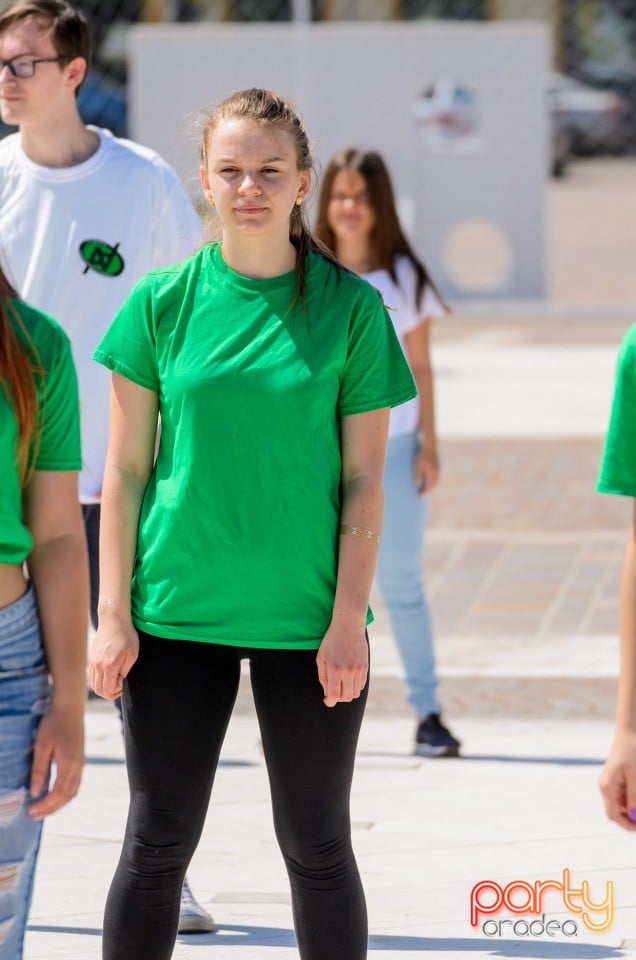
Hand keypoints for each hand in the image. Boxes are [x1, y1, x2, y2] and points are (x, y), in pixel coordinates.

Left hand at [29, 705, 83, 819]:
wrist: (70, 709)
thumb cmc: (53, 724)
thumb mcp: (41, 746)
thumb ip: (39, 770)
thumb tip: (35, 792)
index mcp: (69, 764)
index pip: (57, 793)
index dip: (45, 805)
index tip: (31, 810)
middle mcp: (78, 767)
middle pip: (67, 796)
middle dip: (51, 809)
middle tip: (35, 815)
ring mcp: (81, 764)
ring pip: (73, 792)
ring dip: (59, 804)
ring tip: (44, 810)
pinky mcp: (81, 761)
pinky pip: (75, 784)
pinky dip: (65, 795)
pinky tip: (55, 795)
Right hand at [89, 620, 138, 700]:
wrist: (113, 620)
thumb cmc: (126, 636)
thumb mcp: (132, 654)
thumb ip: (125, 671)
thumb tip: (118, 681)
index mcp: (109, 665)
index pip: (108, 689)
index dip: (116, 691)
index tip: (123, 685)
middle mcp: (98, 665)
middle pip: (98, 689)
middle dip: (109, 693)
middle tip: (119, 688)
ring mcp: (93, 661)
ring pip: (93, 683)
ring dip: (103, 687)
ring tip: (114, 682)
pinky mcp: (91, 657)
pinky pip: (92, 675)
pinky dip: (98, 680)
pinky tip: (107, 675)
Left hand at [316, 622, 367, 707]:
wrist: (349, 626)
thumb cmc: (331, 641)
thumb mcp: (321, 657)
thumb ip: (323, 677)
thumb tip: (327, 693)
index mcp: (335, 669)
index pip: (334, 695)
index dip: (329, 702)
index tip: (327, 701)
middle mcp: (348, 671)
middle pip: (346, 697)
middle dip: (338, 698)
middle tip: (333, 692)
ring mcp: (358, 669)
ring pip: (355, 693)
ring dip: (347, 693)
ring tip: (341, 685)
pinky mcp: (365, 667)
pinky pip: (361, 685)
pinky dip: (355, 686)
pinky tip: (348, 679)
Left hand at [414, 446, 438, 494]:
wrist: (430, 446)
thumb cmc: (422, 455)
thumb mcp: (417, 465)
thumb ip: (418, 475)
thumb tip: (418, 484)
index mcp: (432, 472)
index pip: (429, 486)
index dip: (425, 491)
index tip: (420, 496)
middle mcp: (437, 472)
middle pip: (433, 485)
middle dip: (428, 490)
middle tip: (421, 494)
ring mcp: (438, 469)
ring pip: (435, 481)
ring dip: (430, 486)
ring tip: (423, 489)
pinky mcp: (438, 467)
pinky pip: (436, 477)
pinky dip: (432, 481)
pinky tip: (427, 481)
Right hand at [599, 730, 635, 830]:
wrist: (630, 734)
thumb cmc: (632, 752)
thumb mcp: (635, 776)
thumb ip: (634, 798)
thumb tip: (634, 817)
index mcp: (606, 786)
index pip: (613, 814)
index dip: (627, 825)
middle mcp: (607, 787)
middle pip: (618, 812)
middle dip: (632, 816)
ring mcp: (612, 784)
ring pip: (624, 805)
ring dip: (634, 806)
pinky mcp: (619, 781)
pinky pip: (627, 796)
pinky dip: (634, 799)